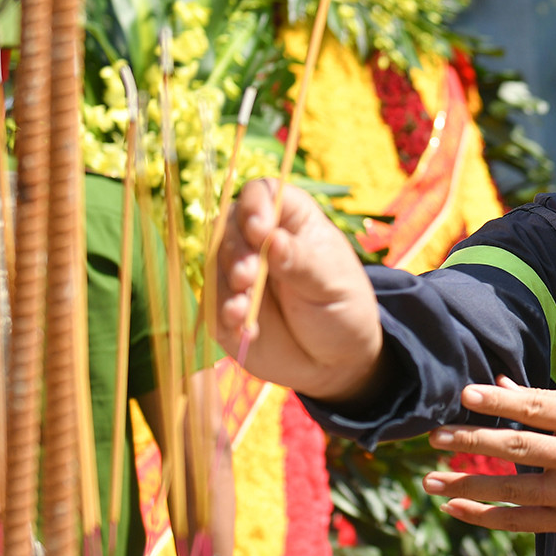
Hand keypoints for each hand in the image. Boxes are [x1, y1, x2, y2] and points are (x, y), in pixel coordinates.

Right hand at [213, 179, 383, 402]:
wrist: (335, 361)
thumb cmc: (342, 310)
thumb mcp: (332, 284)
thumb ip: (301, 262)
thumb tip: (273, 238)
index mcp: (291, 221)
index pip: (263, 193)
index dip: (255, 205)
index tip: (260, 230)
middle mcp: (258, 242)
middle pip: (230, 227)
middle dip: (236, 251)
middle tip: (249, 277)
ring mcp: (238, 274)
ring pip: (215, 265)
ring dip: (227, 286)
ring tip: (244, 310)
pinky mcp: (225, 306)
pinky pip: (213, 304)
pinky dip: (224, 316)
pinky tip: (244, 330)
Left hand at [424, 378, 555, 534]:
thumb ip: (548, 400)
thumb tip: (500, 385)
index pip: (537, 409)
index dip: (500, 402)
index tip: (465, 395)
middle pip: (518, 447)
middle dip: (473, 441)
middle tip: (435, 436)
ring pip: (512, 490)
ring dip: (467, 484)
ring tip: (430, 478)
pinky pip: (518, 522)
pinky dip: (484, 517)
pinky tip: (453, 507)